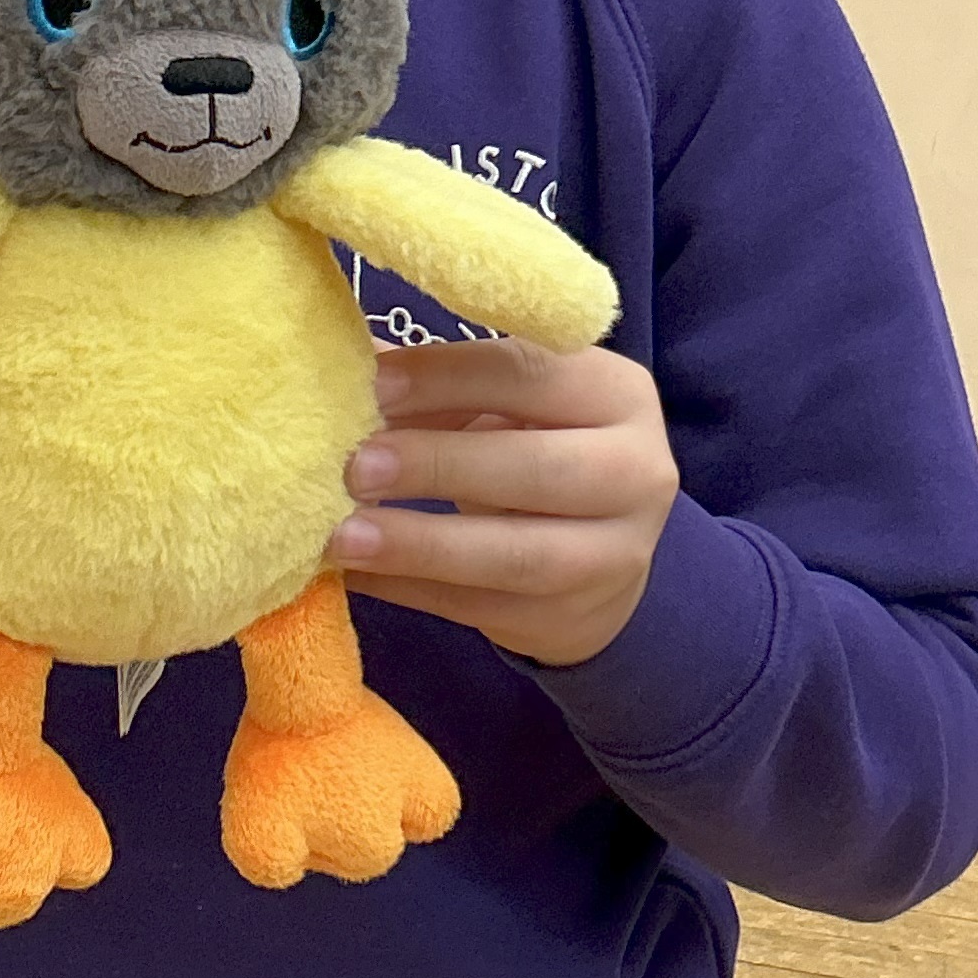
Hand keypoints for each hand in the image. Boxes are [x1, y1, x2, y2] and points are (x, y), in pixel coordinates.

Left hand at [330, 337, 676, 667]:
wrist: (601, 548)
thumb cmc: (536, 448)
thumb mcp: (510, 404)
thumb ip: (439, 384)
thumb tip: (345, 360)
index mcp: (617, 394)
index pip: (531, 374)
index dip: (447, 376)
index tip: (370, 383)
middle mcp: (636, 472)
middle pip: (538, 468)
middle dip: (438, 465)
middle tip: (355, 467)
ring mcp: (612, 555)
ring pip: (516, 555)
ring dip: (421, 545)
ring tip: (342, 537)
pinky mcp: (571, 617)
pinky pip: (481, 608)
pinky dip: (409, 590)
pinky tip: (355, 574)